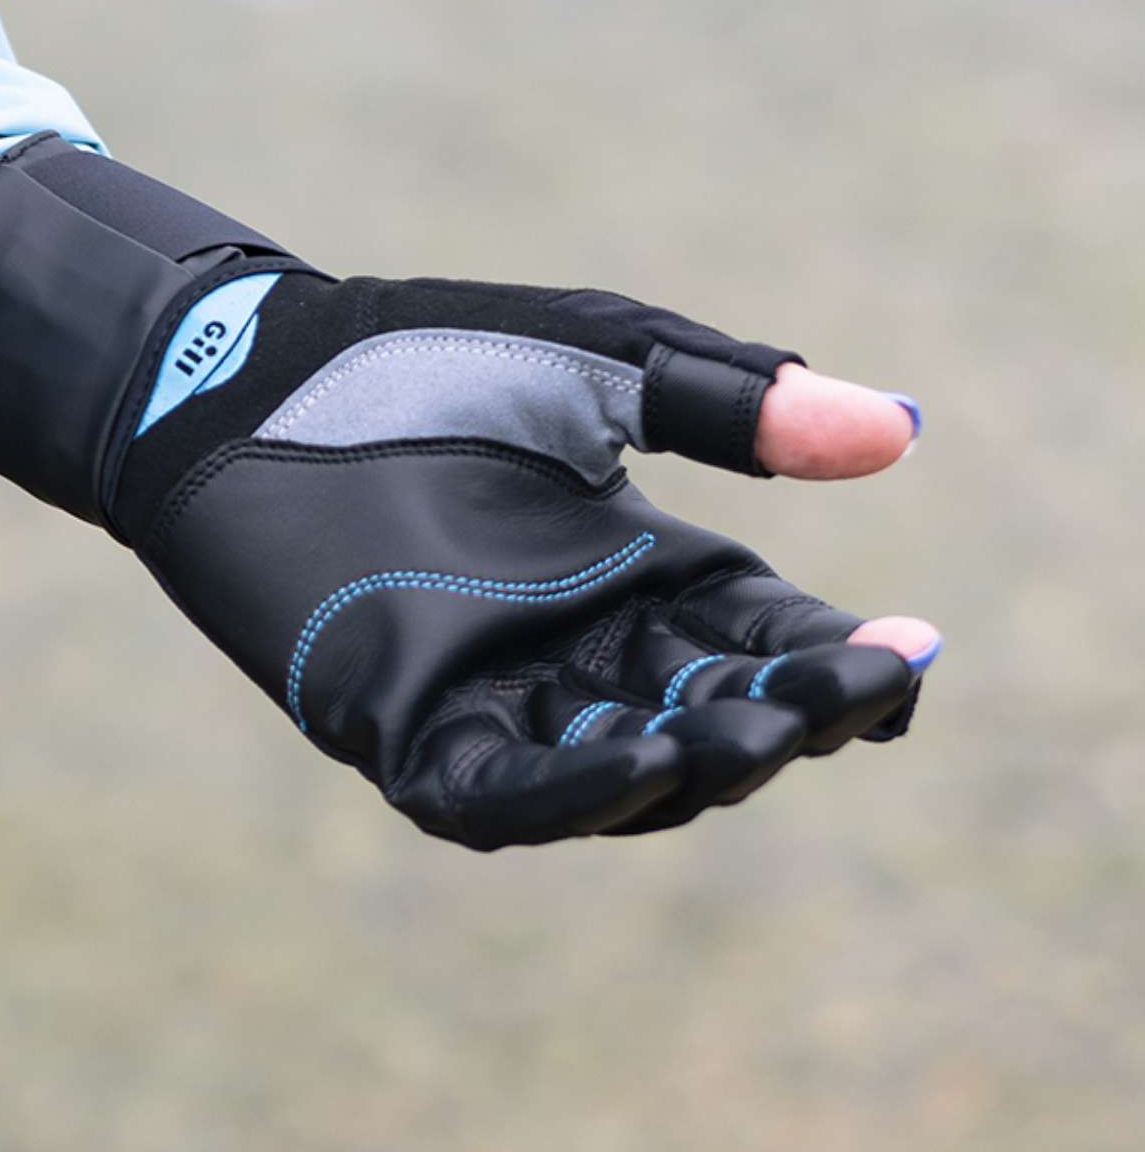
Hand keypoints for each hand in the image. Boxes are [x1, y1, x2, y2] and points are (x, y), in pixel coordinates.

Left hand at [0, 138, 935, 847]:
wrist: (238, 369)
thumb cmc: (408, 354)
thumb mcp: (591, 361)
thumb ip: (728, 402)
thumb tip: (900, 430)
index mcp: (639, 571)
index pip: (767, 637)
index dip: (841, 660)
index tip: (912, 655)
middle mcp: (577, 650)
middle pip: (713, 714)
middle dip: (787, 713)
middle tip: (845, 694)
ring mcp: (490, 695)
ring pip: (622, 775)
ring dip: (697, 763)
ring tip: (759, 731)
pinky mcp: (397, 724)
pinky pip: (495, 795)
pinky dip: (570, 796)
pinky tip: (643, 768)